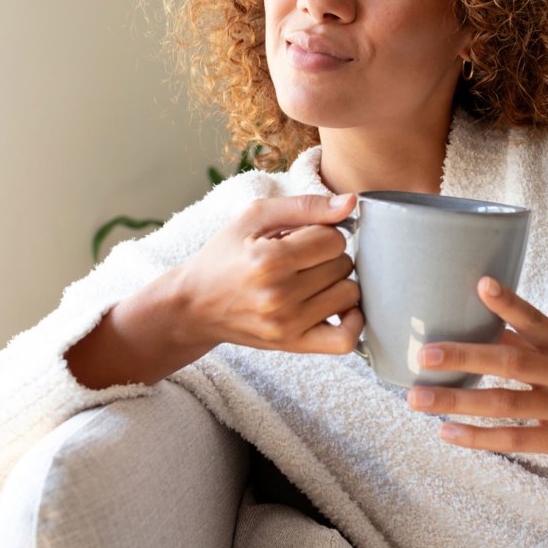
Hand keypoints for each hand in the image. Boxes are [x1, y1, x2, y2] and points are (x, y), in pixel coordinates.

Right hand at [167, 192, 362, 354]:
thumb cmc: (224, 255)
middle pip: (343, 265)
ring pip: (349, 295)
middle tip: (302, 260)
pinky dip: (353, 321)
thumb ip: (305, 205)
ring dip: (338, 283)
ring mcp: (286, 324)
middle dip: (328, 257)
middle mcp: (278, 295)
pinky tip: (341, 307)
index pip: (333, 239)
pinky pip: (345, 340)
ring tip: (312, 279)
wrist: (194, 305)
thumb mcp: (255, 216)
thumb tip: (351, 202)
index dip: (322, 233)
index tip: (302, 238)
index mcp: (268, 259)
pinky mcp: (291, 345)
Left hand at [405, 276, 547, 480]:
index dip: (508, 302)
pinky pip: (518, 438)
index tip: (479, 283)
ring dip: (458, 401)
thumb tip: (483, 325)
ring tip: (418, 400)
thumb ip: (532, 346)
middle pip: (511, 360)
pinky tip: (448, 434)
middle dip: (464, 355)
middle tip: (424, 353)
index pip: (535, 319)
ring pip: (506, 402)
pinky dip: (480, 437)